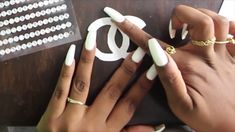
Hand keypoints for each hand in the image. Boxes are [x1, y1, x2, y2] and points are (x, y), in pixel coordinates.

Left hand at [36, 32, 155, 130]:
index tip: (152, 70)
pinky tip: (71, 54)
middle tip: (137, 52)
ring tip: (94, 40)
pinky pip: (60, 91)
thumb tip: (154, 127)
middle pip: (111, 92)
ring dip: (89, 61)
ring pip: (83, 84)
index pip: (129, 105)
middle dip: (126, 71)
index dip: (141, 87)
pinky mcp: (51, 117)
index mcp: (107, 131)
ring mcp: (70, 118)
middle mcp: (91, 124)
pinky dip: (65, 72)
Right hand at [104, 5, 234, 130]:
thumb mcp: (179, 104)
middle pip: (199, 19)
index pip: (155, 44)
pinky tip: (220, 31)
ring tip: (190, 27)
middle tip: (174, 29)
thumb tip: (154, 51)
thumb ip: (167, 77)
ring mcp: (223, 55)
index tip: (120, 18)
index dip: (134, 30)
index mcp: (187, 67)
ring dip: (202, 15)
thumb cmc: (206, 117)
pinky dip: (230, 26)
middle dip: (181, 15)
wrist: (233, 126)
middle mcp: (207, 56)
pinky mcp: (234, 58)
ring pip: (218, 21)